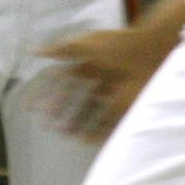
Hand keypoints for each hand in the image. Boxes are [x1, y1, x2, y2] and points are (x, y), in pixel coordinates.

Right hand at [34, 15, 184, 139]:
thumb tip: (34, 51)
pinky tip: (86, 140)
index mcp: (89, 63)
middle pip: (77, 99)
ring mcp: (113, 94)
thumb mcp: (85, 44)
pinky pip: (110, 122)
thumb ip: (61, 49)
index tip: (35, 108)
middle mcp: (100, 79)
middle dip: (63, 112)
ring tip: (66, 135)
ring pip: (91, 112)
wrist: (150, 53)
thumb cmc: (117, 45)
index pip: (64, 81)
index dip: (50, 94)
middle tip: (50, 126)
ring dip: (78, 123)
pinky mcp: (125, 105)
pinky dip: (98, 132)